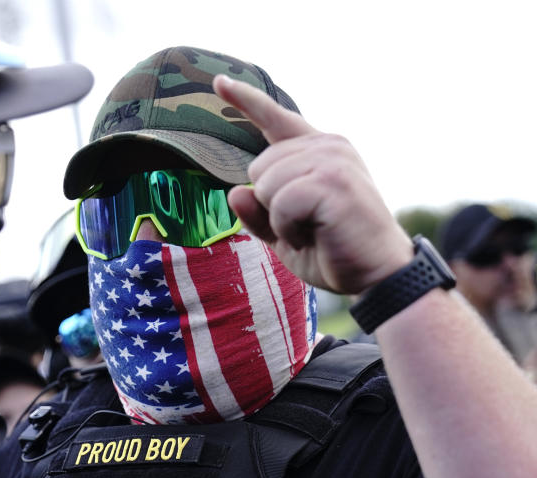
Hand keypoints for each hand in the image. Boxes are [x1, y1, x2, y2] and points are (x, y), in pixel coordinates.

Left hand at [212, 75, 412, 293]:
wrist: (378, 275)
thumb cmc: (332, 251)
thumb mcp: (282, 232)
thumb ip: (256, 211)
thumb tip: (235, 192)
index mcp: (318, 150)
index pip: (275, 119)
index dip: (245, 100)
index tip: (219, 82)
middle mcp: (327, 145)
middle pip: (257, 167)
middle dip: (268, 204)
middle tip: (305, 225)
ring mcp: (333, 159)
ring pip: (265, 184)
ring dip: (279, 219)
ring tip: (312, 230)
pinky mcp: (333, 180)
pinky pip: (279, 202)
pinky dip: (287, 228)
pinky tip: (314, 235)